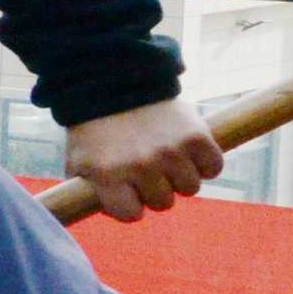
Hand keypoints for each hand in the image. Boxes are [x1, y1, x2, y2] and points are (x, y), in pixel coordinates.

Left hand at [58, 98, 222, 220]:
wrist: (116, 78)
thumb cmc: (96, 126)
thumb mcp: (79, 159)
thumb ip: (89, 191)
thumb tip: (102, 215)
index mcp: (108, 174)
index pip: (131, 215)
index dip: (130, 205)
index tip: (127, 191)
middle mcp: (140, 165)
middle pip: (163, 203)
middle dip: (155, 188)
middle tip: (146, 166)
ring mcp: (170, 151)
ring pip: (190, 187)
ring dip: (181, 175)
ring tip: (166, 155)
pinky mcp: (196, 136)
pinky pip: (213, 167)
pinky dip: (206, 162)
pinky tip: (190, 150)